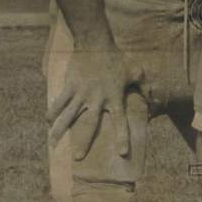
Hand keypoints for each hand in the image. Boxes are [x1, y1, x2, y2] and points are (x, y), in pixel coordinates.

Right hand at [47, 44, 138, 160]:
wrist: (96, 43)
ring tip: (52, 144)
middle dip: (84, 141)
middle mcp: (97, 98)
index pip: (120, 121)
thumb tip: (154, 97)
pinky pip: (59, 101)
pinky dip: (53, 111)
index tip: (121, 153)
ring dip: (60, 129)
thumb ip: (144, 85)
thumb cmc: (117, 58)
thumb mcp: (135, 71)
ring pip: (69, 115)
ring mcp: (81, 92)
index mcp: (114, 97)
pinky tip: (47, 121)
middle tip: (78, 158)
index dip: (121, 137)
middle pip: (90, 124)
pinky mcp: (70, 85)